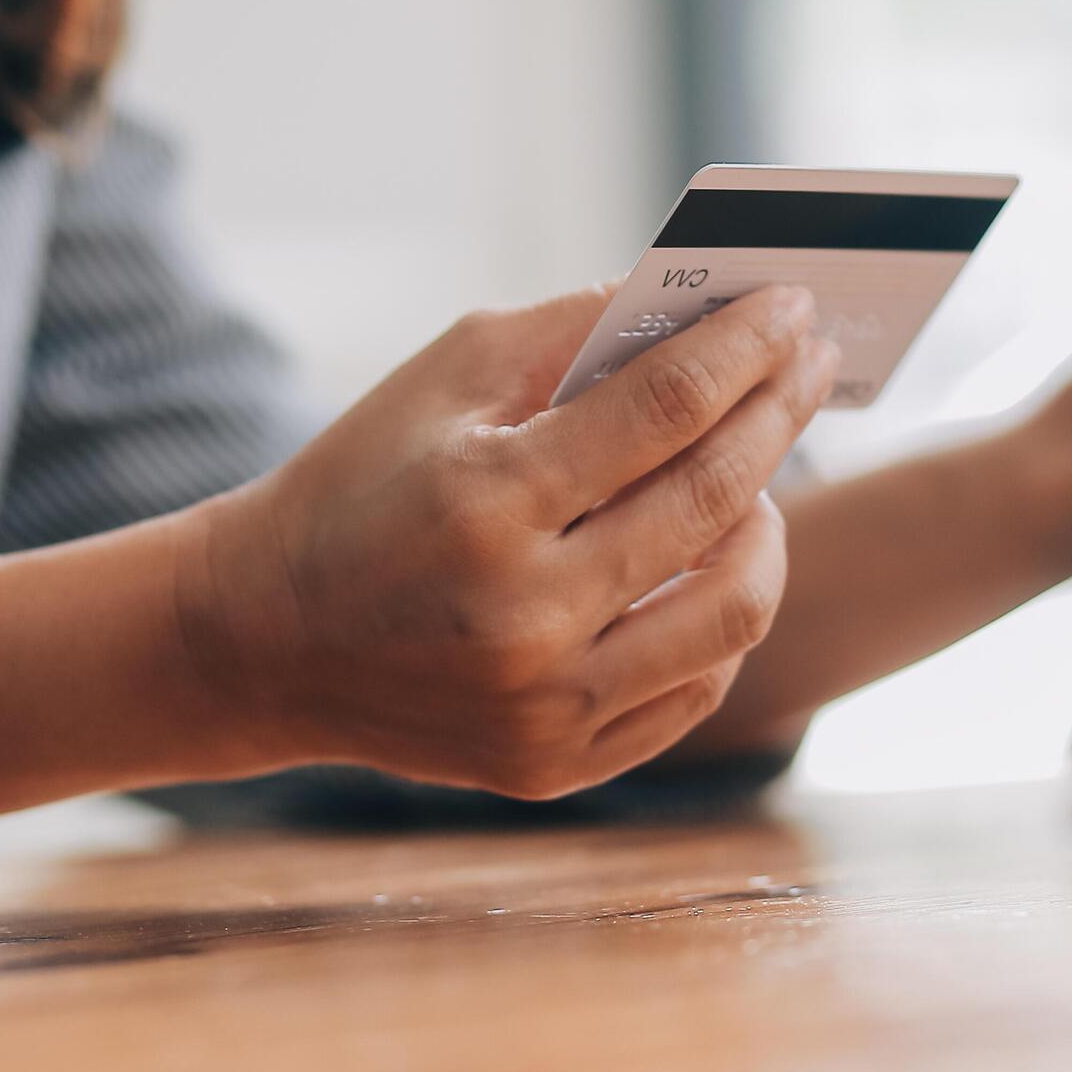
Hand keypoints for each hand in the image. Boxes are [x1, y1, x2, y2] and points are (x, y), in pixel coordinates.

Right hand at [178, 284, 840, 797]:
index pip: (666, 409)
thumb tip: (703, 304)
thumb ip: (571, 329)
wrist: (261, 639)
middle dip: (780, 415)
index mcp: (487, 503)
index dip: (745, 349)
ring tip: (756, 477)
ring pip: (733, 613)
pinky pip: (695, 687)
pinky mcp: (556, 766)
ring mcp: (545, 707)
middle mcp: (524, 616)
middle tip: (810, 364)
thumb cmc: (360, 483)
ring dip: (769, 527)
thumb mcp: (441, 377)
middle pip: (715, 502)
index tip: (795, 307)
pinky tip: (711, 562)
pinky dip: (721, 616)